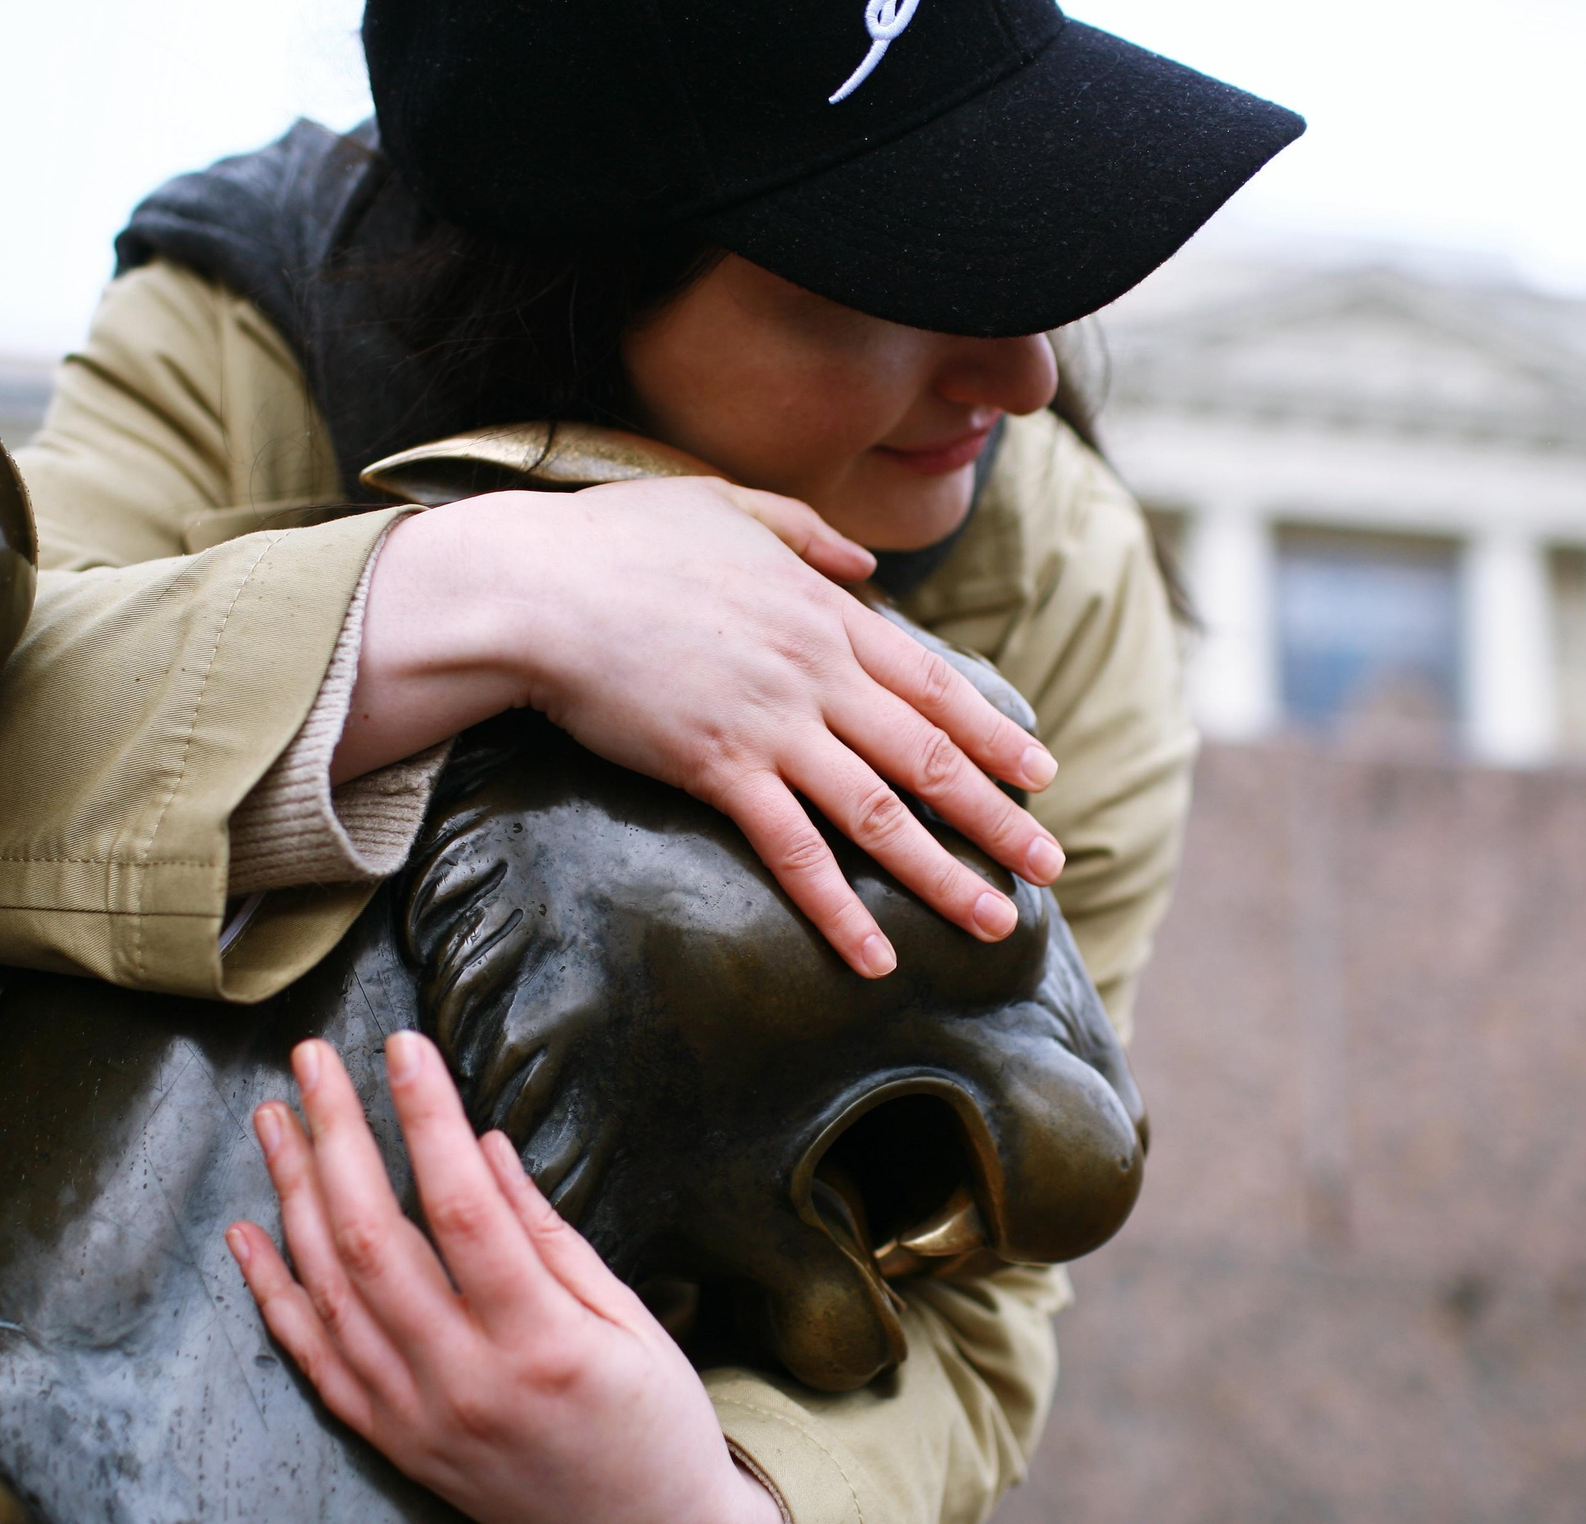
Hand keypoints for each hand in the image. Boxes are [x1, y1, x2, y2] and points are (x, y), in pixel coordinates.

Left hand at [226, 1033, 786, 1523]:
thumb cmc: (661, 1426)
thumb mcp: (630, 1318)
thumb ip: (548, 1234)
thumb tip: (481, 1148)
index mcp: (540, 1344)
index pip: (463, 1207)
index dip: (426, 1118)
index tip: (405, 1048)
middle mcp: (464, 1385)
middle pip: (374, 1239)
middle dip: (337, 1137)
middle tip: (313, 1059)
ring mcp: (418, 1421)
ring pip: (331, 1293)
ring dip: (293, 1197)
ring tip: (274, 1119)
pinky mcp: (396, 1446)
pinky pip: (316, 1364)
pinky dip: (275, 1296)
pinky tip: (249, 1234)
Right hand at [337, 478, 1064, 977]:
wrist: (534, 588)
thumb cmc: (617, 541)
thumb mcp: (723, 505)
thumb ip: (804, 534)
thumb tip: (861, 566)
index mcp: (822, 612)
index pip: (932, 683)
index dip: (994, 733)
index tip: (1043, 772)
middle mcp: (815, 672)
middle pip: (929, 757)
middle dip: (999, 818)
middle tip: (1052, 865)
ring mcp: (772, 724)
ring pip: (883, 814)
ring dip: (946, 876)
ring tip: (996, 923)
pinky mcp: (718, 769)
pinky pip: (794, 853)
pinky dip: (840, 909)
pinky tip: (876, 956)